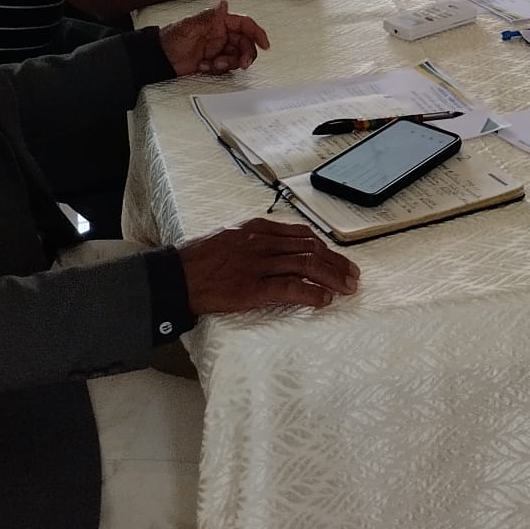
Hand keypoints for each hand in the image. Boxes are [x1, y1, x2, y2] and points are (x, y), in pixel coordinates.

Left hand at [158, 0, 268, 76]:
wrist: (159, 58)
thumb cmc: (171, 38)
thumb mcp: (191, 26)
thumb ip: (210, 17)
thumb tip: (224, 4)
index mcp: (219, 22)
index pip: (244, 24)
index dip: (257, 33)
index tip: (265, 44)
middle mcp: (220, 35)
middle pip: (244, 43)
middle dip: (245, 54)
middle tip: (242, 63)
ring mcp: (217, 49)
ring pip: (236, 57)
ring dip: (229, 63)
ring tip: (214, 64)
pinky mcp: (212, 61)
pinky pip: (224, 67)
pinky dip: (217, 69)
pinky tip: (204, 67)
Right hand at [178, 217, 359, 313]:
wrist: (176, 275)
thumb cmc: (200, 259)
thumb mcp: (230, 237)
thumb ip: (256, 241)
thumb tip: (280, 249)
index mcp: (258, 228)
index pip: (302, 235)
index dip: (325, 248)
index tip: (339, 259)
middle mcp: (262, 242)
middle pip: (310, 249)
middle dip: (336, 263)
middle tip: (353, 276)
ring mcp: (258, 264)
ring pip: (305, 265)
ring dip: (331, 277)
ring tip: (346, 288)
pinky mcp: (252, 288)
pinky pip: (289, 288)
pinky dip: (310, 293)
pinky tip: (323, 300)